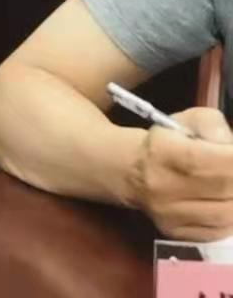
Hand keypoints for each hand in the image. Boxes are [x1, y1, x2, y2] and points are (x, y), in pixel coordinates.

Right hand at [131, 107, 232, 239]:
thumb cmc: (166, 141)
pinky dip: (230, 218)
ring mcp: (168, 214)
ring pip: (227, 215)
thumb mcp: (187, 120)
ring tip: (231, 187)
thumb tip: (230, 145)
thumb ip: (213, 125)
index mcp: (163, 151)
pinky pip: (219, 231)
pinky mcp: (174, 233)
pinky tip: (226, 202)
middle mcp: (162, 187)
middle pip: (227, 189)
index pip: (221, 162)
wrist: (131, 171)